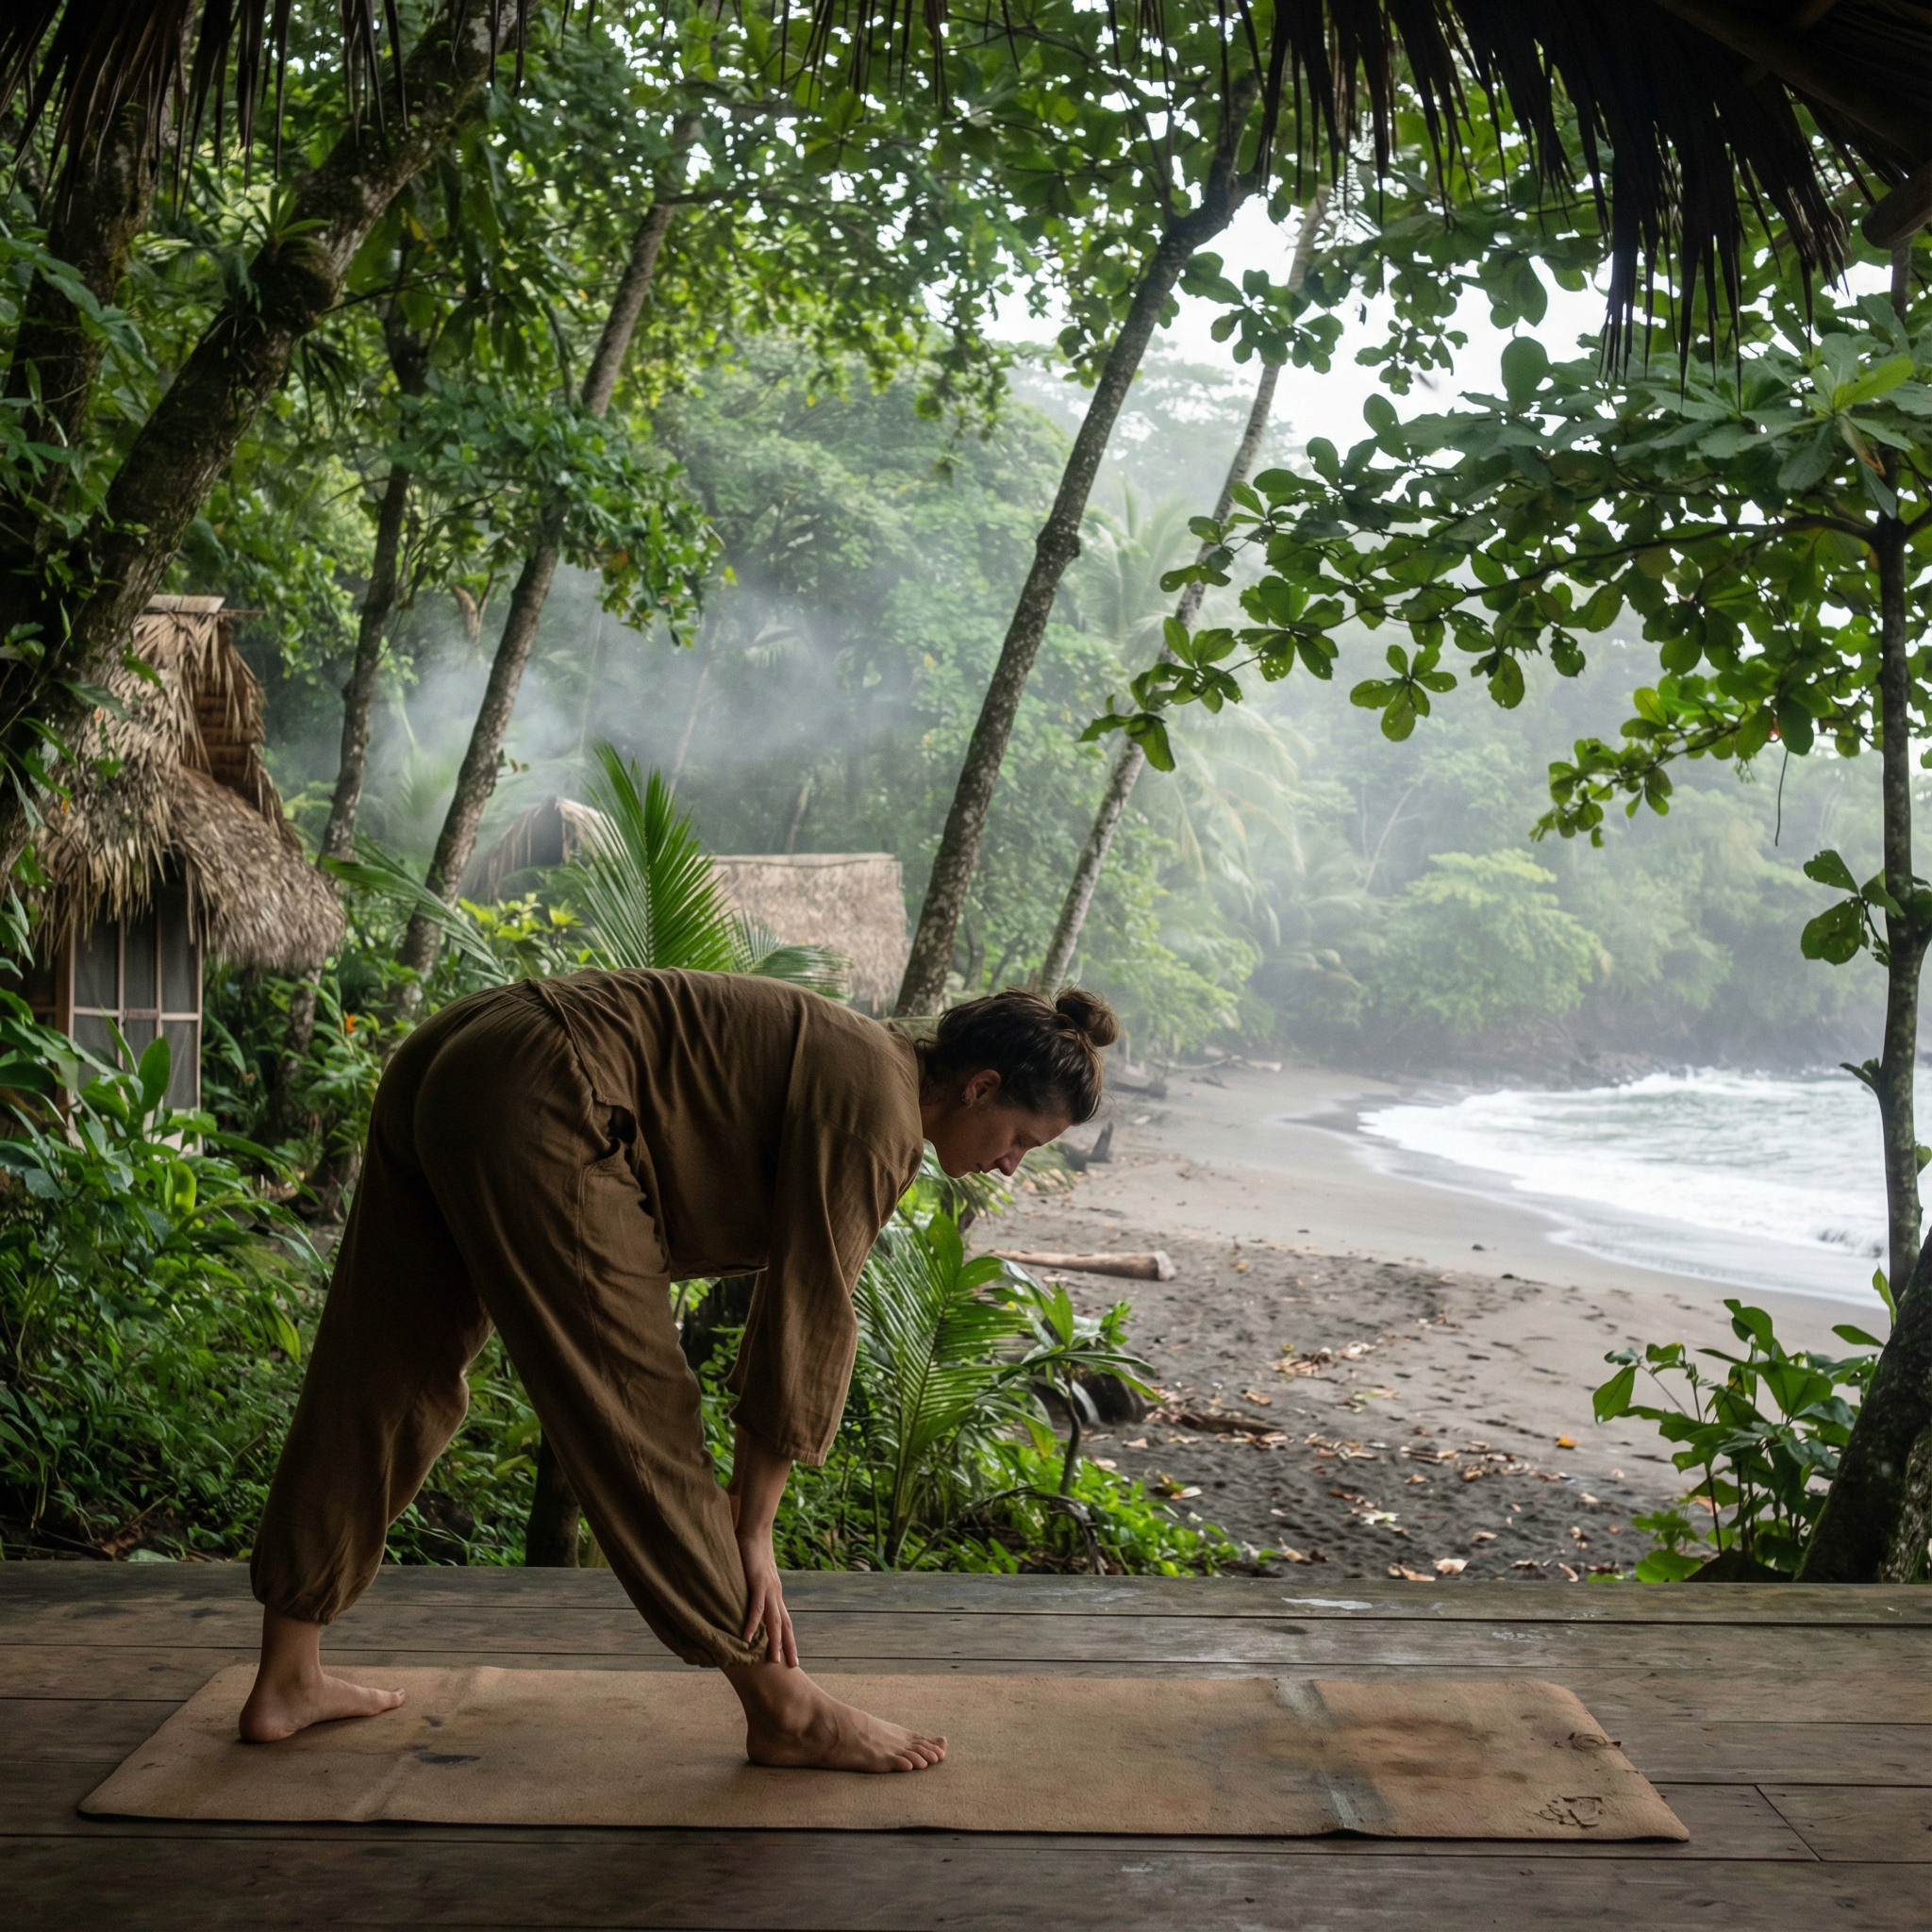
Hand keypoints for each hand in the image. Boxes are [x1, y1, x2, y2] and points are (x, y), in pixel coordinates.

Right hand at [736, 1524, 797, 1667]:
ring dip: (774, 1642)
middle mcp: (776, 1593)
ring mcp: (768, 1589)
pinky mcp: (758, 1582)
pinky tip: (749, 1638)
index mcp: (775, 1593)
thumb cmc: (753, 1550)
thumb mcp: (755, 1575)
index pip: (785, 1621)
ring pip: (774, 1620)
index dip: (788, 1639)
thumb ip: (754, 1589)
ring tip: (773, 1661)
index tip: (791, 1657)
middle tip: (792, 1666)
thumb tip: (749, 1599)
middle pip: (785, 1625)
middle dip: (789, 1646)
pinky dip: (754, 1623)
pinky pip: (756, 1607)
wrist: (755, 1529)